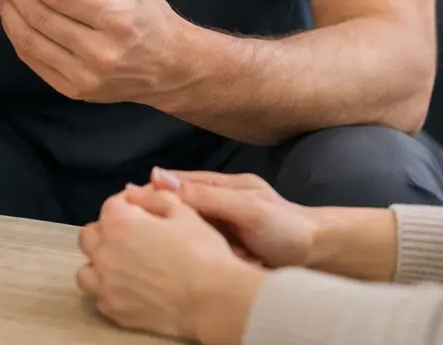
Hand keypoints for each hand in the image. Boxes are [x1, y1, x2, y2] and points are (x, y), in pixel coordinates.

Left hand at [0, 0, 184, 103]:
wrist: (170, 65)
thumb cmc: (148, 12)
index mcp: (116, 16)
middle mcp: (100, 51)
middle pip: (39, 14)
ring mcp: (84, 76)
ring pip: (28, 39)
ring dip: (7, 8)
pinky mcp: (73, 90)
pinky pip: (32, 59)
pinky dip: (15, 32)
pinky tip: (12, 12)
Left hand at [78, 186, 264, 343]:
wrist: (212, 299)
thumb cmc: (201, 251)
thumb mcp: (184, 211)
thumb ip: (155, 197)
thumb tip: (136, 193)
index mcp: (119, 223)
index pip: (111, 205)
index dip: (129, 204)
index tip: (144, 210)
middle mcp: (104, 253)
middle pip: (90, 236)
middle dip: (108, 231)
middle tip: (134, 236)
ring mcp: (106, 286)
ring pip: (86, 270)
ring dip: (100, 264)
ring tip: (124, 266)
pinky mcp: (114, 311)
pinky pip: (99, 298)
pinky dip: (109, 291)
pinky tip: (130, 289)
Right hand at [148, 169, 320, 268]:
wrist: (319, 254)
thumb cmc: (287, 228)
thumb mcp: (246, 208)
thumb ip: (206, 195)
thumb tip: (161, 178)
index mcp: (222, 186)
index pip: (177, 184)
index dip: (152, 191)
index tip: (124, 201)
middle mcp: (220, 203)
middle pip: (179, 207)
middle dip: (159, 216)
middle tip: (131, 228)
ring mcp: (224, 226)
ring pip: (188, 229)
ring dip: (177, 238)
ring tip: (152, 247)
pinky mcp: (228, 248)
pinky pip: (201, 248)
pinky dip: (193, 254)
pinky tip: (178, 263)